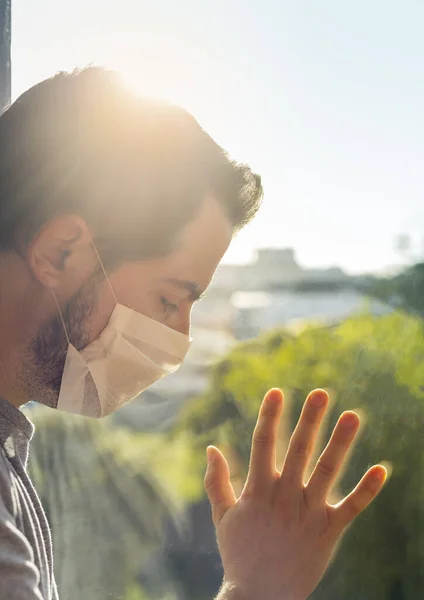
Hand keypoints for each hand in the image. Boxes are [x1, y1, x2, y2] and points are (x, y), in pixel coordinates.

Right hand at [204, 388, 386, 599]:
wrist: (260, 598)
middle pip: (300, 449)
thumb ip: (217, 481)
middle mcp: (285, 495)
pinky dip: (367, 489)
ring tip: (353, 416)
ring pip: (328, 470)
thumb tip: (211, 447)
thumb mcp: (222, 517)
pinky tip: (382, 468)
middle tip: (322, 392)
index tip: (277, 391)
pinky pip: (351, 507)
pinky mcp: (329, 532)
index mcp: (259, 490)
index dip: (270, 416)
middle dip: (311, 419)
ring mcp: (309, 512)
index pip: (264, 443)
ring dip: (341, 442)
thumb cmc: (239, 554)